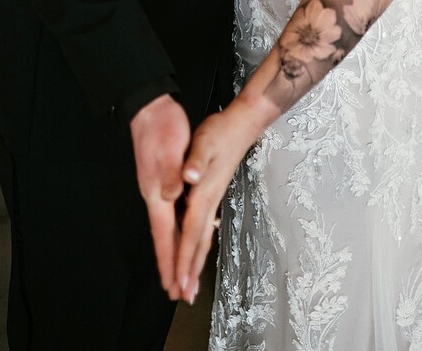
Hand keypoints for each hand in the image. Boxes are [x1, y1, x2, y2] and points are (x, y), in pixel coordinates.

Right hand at [130, 94, 190, 298]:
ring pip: (170, 230)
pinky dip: (178, 233)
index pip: (165, 236)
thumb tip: (173, 196)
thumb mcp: (170, 149)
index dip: (171, 262)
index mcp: (158, 192)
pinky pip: (173, 217)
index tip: (175, 287)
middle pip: (166, 239)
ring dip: (176, 253)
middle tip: (181, 294)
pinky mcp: (164, 181)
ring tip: (181, 275)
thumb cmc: (161, 127)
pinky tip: (184, 235)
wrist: (149, 107)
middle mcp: (157, 196)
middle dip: (174, 267)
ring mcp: (159, 189)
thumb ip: (172, 174)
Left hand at [176, 101, 260, 303]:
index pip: (190, 232)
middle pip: (198, 243)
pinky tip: (196, 251)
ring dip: (195, 262)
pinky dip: (198, 244)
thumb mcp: (203, 141)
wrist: (242, 124)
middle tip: (184, 297)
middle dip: (190, 271)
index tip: (179, 283)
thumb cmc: (221, 131)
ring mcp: (212, 199)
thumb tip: (189, 175)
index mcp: (203, 193)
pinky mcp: (212, 193)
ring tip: (191, 284)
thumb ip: (196, 159)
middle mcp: (208, 201)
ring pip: (203, 238)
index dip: (184, 259)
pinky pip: (202, 227)